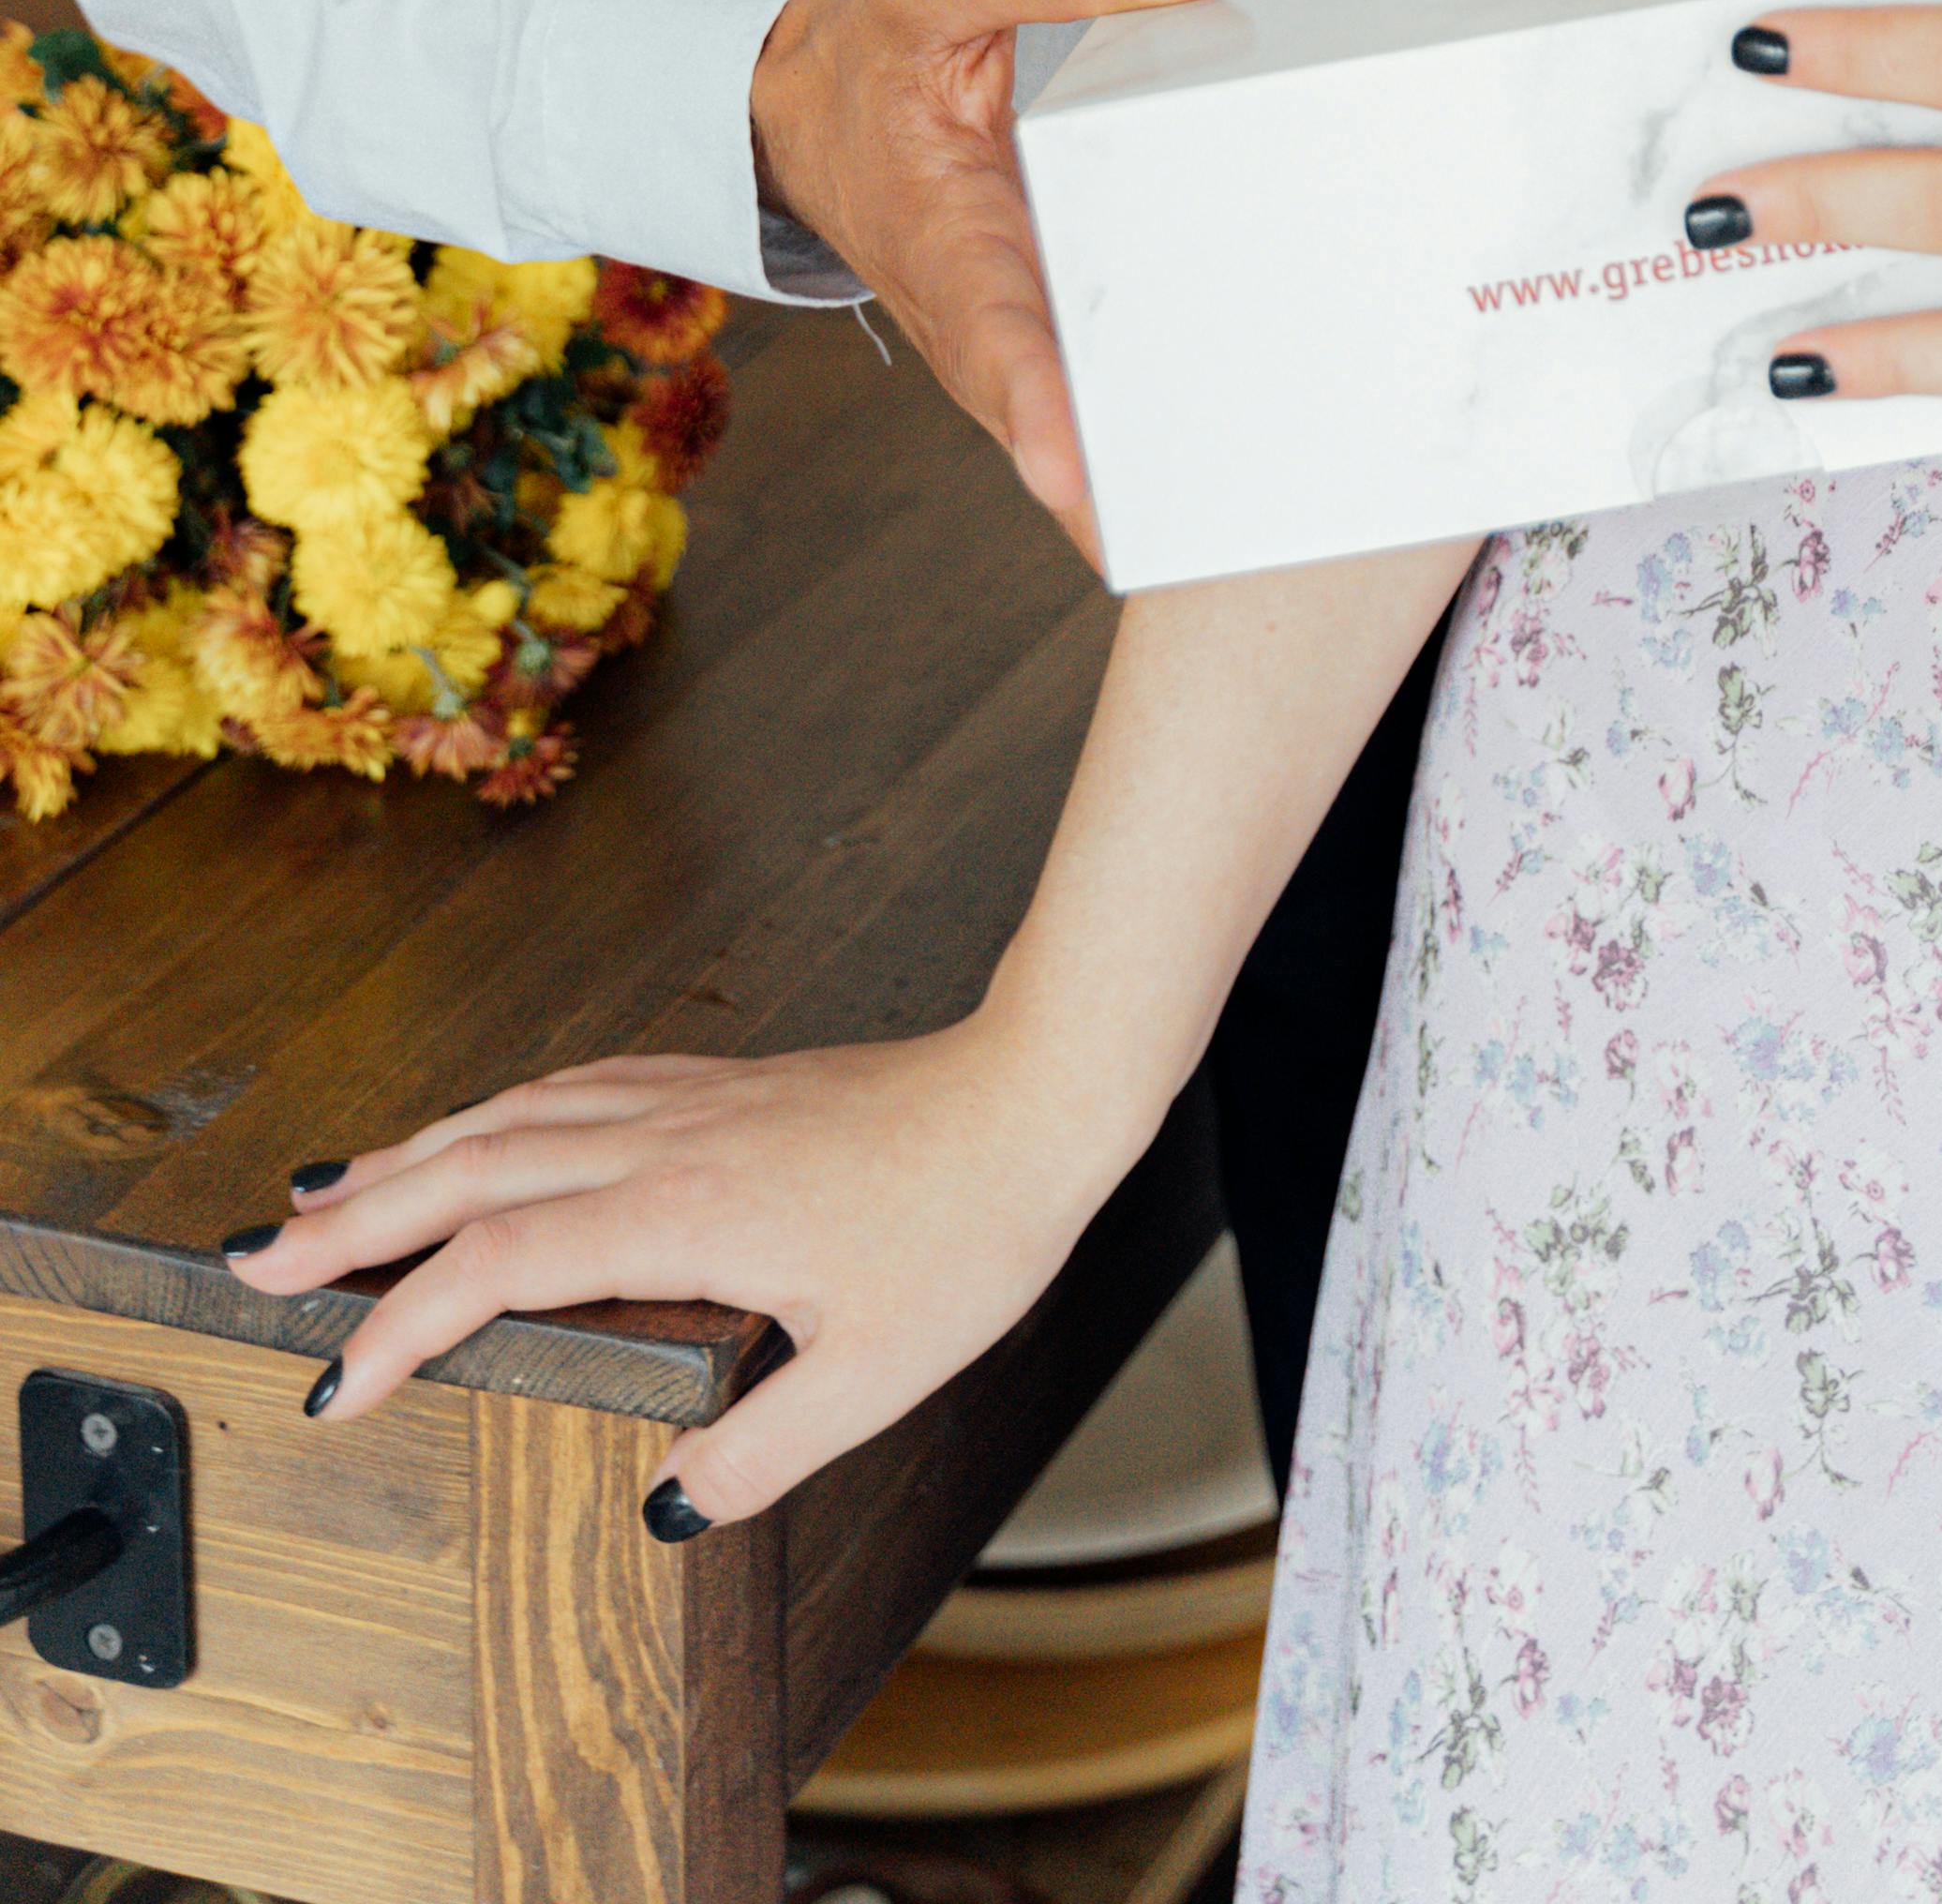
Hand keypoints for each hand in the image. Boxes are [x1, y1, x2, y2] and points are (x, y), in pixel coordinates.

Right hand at [224, 1030, 1110, 1531]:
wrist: (1040, 1092)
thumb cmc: (972, 1221)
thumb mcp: (877, 1373)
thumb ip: (766, 1448)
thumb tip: (669, 1504)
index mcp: (685, 1212)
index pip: (500, 1265)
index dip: (403, 1323)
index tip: (337, 1385)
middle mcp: (666, 1140)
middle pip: (471, 1169)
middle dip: (355, 1221)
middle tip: (257, 1262)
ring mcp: (690, 1099)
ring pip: (513, 1116)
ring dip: (411, 1154)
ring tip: (326, 1194)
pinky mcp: (721, 1083)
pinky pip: (571, 1089)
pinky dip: (496, 1112)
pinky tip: (480, 1128)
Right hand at [751, 0, 1229, 554]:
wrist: (811, 101)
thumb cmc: (873, 39)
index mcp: (943, 229)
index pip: (987, 322)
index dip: (1028, 394)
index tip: (1067, 467)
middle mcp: (990, 306)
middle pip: (1058, 411)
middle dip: (1119, 480)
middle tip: (1196, 541)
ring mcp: (1030, 323)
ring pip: (1095, 410)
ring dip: (1162, 466)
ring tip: (1261, 522)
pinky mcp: (1064, 313)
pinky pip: (1121, 363)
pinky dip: (1180, 401)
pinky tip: (1275, 436)